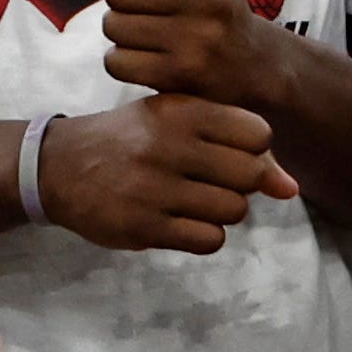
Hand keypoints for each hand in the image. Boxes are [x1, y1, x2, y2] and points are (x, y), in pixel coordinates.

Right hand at [35, 92, 299, 254]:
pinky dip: (205, 235)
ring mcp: (155, 188)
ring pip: (234, 211)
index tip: (229, 152)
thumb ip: (235, 144)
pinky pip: (209, 240)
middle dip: (242, 183)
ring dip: (224, 211)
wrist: (59, 166)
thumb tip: (291, 187)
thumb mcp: (176, 121)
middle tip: (214, 180)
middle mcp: (168, 146)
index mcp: (180, 111)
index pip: (258, 134)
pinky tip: (182, 221)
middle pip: (251, 175)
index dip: (254, 148)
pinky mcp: (143, 227)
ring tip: (196, 200)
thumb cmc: (131, 138)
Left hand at [94, 0, 289, 110]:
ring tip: (151, 35)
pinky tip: (148, 59)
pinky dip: (123, 61)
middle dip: (123, 0)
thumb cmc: (209, 2)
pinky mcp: (181, 75)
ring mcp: (197, 38)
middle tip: (151, 11)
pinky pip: (116, 61)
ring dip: (122, 31)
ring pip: (112, 25)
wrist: (253, 66)